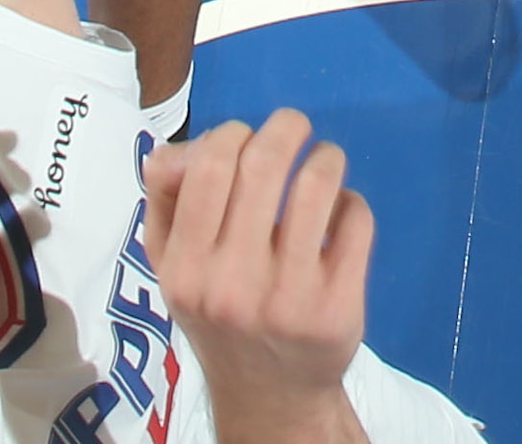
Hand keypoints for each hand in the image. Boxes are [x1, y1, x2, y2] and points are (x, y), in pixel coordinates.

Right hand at [141, 115, 369, 443]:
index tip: (245, 140)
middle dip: (286, 126)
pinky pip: (355, 220)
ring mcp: (288, 298)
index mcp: (185, 269)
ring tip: (322, 163)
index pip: (209, 167)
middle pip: (263, 163)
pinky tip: (338, 215)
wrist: (268, 395)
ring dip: (325, 156)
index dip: (233, 134)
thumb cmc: (220, 314)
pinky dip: (350, 202)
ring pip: (316, 184)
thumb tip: (170, 149)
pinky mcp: (338, 307)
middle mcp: (231, 285)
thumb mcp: (176, 268)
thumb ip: (166, 202)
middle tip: (294, 128)